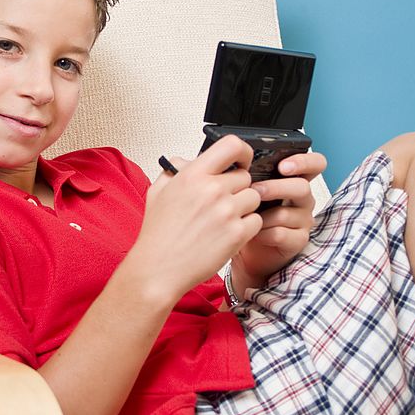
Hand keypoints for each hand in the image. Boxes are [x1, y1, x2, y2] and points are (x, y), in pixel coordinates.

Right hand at [128, 135, 262, 305]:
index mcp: (192, 175)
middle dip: (237, 188)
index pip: (232, 145)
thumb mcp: (157, 192)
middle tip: (222, 203)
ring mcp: (226, 212)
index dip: (242, 152)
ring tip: (223, 221)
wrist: (158, 269)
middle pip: (245, 177)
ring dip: (243, 207)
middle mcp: (212, 190)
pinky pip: (256, 220)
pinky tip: (227, 234)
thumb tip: (187, 160)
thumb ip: (174, 170)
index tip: (240, 161)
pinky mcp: (237, 234)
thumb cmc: (157, 234)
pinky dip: (246, 227)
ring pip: (254, 198)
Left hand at [231, 151, 327, 292]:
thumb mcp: (229, 189)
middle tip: (258, 190)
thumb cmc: (235, 215)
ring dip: (268, 212)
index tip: (283, 164)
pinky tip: (253, 233)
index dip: (302, 161)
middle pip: (304, 185)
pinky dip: (267, 233)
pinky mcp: (296, 240)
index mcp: (286, 178)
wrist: (235, 247)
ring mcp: (299, 219)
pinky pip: (286, 234)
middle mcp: (298, 197)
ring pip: (293, 211)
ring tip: (248, 214)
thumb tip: (190, 159)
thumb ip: (220, 172)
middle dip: (280, 186)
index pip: (310, 163)